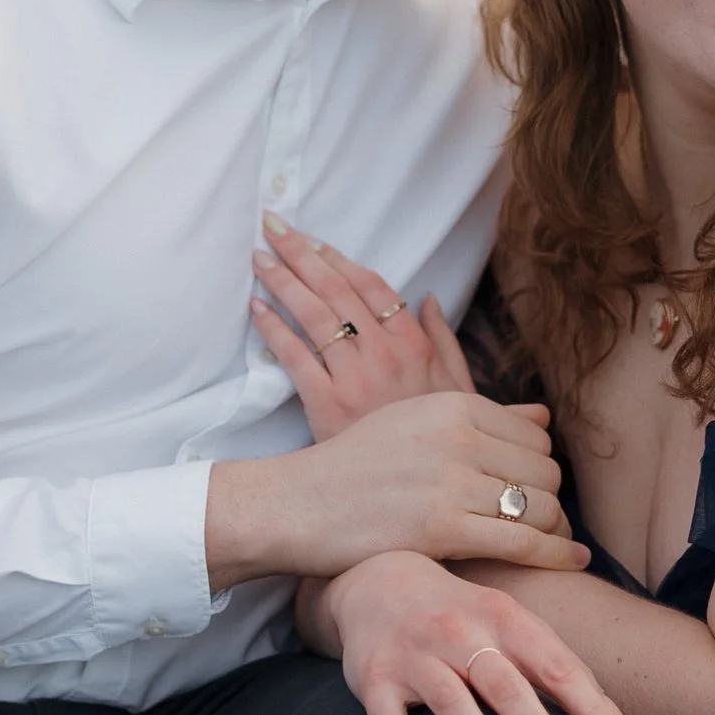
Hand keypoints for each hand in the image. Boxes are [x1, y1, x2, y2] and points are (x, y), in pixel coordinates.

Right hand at [205, 392, 585, 590]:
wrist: (298, 504)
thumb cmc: (355, 467)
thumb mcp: (415, 423)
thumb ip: (481, 419)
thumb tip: (544, 418)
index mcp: (453, 405)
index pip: (535, 437)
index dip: (542, 470)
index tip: (536, 494)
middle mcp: (459, 436)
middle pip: (544, 471)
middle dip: (550, 500)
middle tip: (545, 525)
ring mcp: (451, 481)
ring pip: (540, 506)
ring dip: (554, 530)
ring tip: (553, 545)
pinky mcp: (444, 527)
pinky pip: (523, 541)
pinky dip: (555, 554)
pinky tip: (572, 563)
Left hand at [250, 219, 475, 439]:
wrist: (421, 488)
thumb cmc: (437, 439)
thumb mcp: (458, 387)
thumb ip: (443, 338)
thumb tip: (428, 298)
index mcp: (414, 343)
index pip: (371, 285)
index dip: (337, 258)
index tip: (312, 239)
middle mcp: (384, 352)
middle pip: (336, 289)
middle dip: (301, 253)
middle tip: (272, 226)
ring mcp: (355, 377)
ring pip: (314, 315)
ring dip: (283, 280)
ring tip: (259, 258)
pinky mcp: (327, 404)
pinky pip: (295, 357)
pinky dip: (274, 329)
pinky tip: (256, 308)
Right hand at [306, 552, 637, 714]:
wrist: (376, 581)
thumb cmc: (463, 615)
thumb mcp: (509, 622)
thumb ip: (553, 664)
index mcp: (504, 618)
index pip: (557, 668)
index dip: (592, 710)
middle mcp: (460, 633)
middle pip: (507, 688)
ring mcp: (415, 656)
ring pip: (452, 703)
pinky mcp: (374, 679)